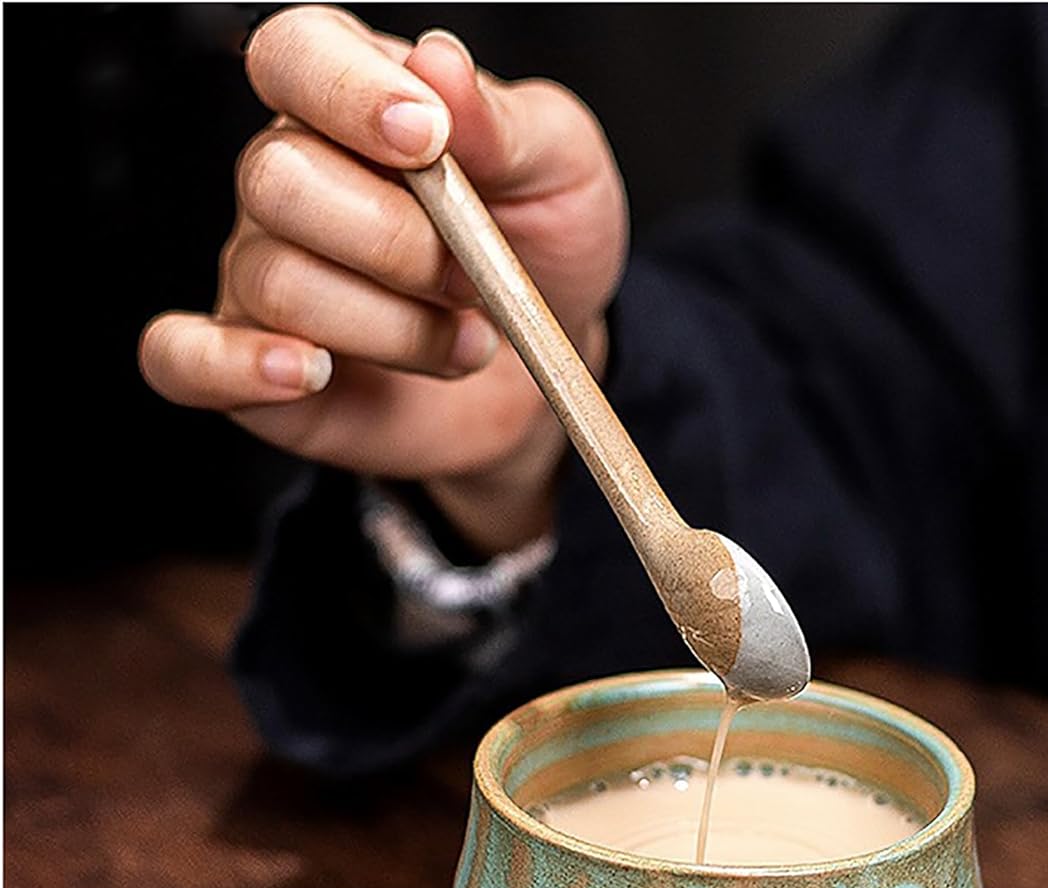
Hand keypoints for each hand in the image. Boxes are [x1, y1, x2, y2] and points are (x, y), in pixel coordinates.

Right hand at [138, 5, 627, 552]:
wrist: (551, 367)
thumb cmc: (545, 250)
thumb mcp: (562, 168)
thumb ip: (505, 120)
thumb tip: (439, 64)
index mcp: (352, 101)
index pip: (294, 53)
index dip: (348, 92)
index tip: (428, 140)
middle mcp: (289, 179)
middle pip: (279, 180)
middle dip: (397, 243)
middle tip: (472, 278)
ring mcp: (260, 271)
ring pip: (281, 284)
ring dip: (395, 329)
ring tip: (465, 342)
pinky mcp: (250, 365)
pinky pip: (184, 360)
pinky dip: (236, 368)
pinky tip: (308, 372)